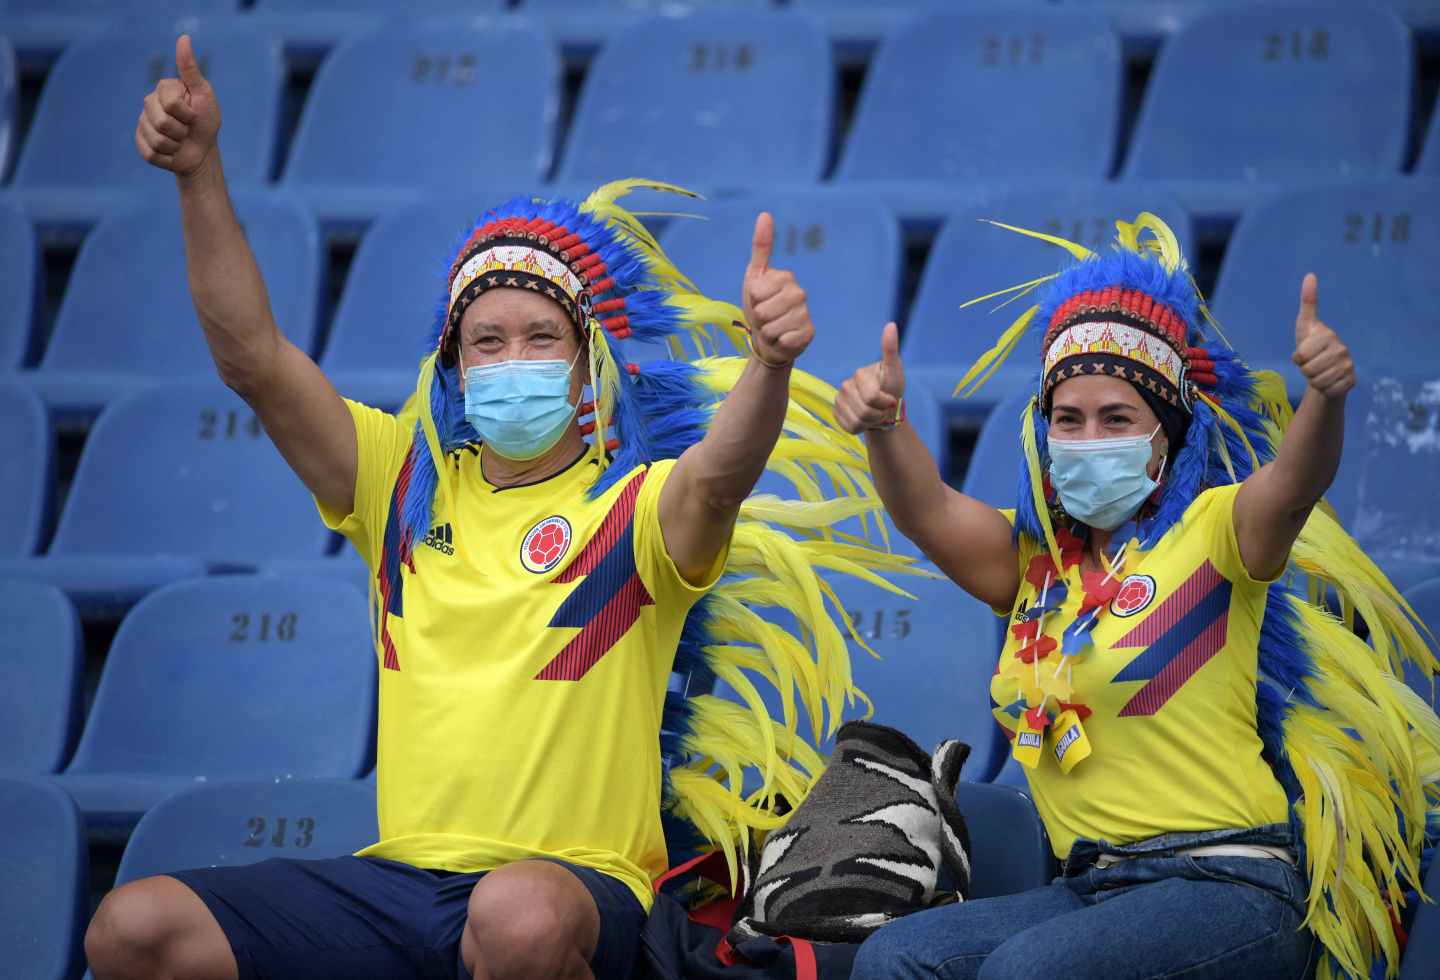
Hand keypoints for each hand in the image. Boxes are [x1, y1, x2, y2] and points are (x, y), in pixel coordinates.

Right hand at [135, 35, 220, 178]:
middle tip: (187, 129)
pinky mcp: (141, 144)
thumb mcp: (204, 94)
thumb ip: (190, 69)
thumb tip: (184, 37)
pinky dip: (168, 157)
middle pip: (161, 122)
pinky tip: (172, 152)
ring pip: (156, 139)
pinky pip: (150, 153)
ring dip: (176, 145)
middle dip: (182, 130)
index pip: (171, 103)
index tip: (194, 114)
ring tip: (180, 141)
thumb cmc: (206, 121)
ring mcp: (143, 123)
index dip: (188, 114)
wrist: (203, 152)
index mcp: (163, 89)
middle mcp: (149, 103)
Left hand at [741, 212, 812, 367]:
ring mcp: (805, 314)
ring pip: (772, 327)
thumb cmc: (760, 305)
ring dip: (767, 332)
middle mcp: (799, 293)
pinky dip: (778, 343)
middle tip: (764, 317)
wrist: (768, 339)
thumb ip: (760, 248)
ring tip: (772, 328)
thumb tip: (765, 214)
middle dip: (758, 318)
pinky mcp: (809, 334)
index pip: (756, 291)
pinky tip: (782, 339)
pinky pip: (784, 341)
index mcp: (785, 277)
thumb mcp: (754, 277)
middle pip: (763, 310)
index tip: (758, 300)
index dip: (752, 299)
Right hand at [835, 321, 905, 433]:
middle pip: (864, 411)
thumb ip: (890, 349)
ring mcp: (838, 400)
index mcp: (859, 374)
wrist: (885, 409)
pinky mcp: (836, 413)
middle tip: (883, 409)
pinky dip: (861, 428)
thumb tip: (891, 324)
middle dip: (879, 414)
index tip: (891, 399)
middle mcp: (845, 385)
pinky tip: (865, 420)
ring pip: (856, 421)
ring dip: (871, 422)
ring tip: (876, 414)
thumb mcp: (895, 370)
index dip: (886, 403)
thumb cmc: (892, 389)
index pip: (872, 397)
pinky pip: (849, 427)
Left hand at [1292, 273, 1354, 398]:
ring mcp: (1349, 365)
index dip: (1298, 358)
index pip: (1301, 354)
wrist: (1325, 372)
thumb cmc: (1312, 347)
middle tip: (1312, 365)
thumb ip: (1307, 302)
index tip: (1305, 353)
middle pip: (1308, 369)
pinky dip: (1324, 390)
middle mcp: (1342, 349)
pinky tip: (1329, 382)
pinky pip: (1328, 390)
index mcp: (1328, 335)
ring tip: (1319, 372)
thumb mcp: (1305, 326)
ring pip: (1317, 381)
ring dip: (1313, 380)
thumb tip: (1310, 275)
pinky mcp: (1352, 381)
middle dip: (1305, 370)